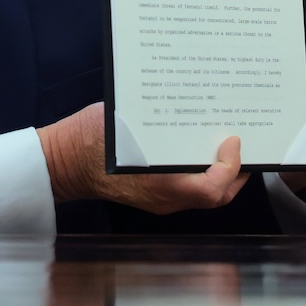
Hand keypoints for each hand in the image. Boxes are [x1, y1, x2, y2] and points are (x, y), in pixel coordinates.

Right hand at [37, 103, 251, 214]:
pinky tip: (199, 150)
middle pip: (216, 197)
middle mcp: (164, 199)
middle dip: (236, 174)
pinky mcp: (153, 196)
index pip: (211, 188)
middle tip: (243, 146)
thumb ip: (161, 123)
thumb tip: (192, 104)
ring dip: (222, 175)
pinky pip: (188, 190)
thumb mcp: (126, 122)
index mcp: (159, 184)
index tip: (232, 140)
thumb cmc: (89, 138)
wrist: (62, 162)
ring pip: (205, 196)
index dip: (230, 167)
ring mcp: (159, 200)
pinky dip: (202, 173)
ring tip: (226, 146)